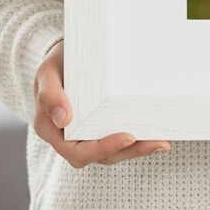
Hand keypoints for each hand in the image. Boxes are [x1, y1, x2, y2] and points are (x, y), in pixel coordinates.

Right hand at [33, 39, 170, 165]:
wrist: (65, 54)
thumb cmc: (55, 64)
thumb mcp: (47, 73)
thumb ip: (50, 95)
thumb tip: (64, 119)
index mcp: (52, 130)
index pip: (77, 151)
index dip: (102, 148)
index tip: (127, 136)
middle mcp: (69, 138)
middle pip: (100, 155)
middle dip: (129, 151)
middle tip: (156, 142)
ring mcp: (86, 133)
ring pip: (112, 150)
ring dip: (137, 148)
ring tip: (162, 142)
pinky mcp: (101, 125)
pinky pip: (117, 136)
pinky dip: (136, 138)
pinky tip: (156, 133)